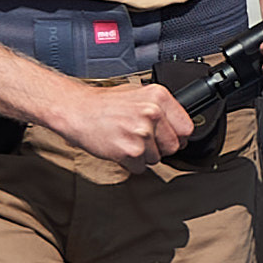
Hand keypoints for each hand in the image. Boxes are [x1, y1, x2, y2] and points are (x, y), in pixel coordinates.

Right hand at [59, 82, 192, 167]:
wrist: (76, 110)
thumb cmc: (104, 104)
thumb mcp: (138, 94)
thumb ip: (161, 109)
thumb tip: (179, 126)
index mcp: (159, 97)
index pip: (186, 128)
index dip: (177, 136)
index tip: (167, 137)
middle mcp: (152, 113)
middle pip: (174, 147)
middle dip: (159, 147)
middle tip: (139, 137)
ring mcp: (141, 133)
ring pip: (156, 158)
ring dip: (143, 155)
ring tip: (125, 138)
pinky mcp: (130, 151)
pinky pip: (140, 168)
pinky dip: (130, 163)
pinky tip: (119, 147)